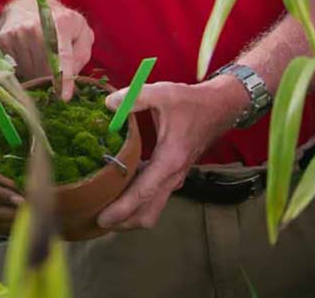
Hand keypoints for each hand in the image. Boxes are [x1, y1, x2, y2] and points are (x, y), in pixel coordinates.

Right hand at [0, 0, 93, 99]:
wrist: (27, 7)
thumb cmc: (59, 23)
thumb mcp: (80, 32)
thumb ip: (81, 54)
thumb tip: (71, 76)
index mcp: (61, 23)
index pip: (62, 55)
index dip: (64, 78)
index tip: (64, 97)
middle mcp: (36, 27)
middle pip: (44, 70)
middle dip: (51, 79)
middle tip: (54, 73)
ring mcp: (17, 33)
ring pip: (29, 72)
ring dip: (36, 74)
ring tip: (39, 59)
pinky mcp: (3, 39)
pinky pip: (15, 68)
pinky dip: (23, 68)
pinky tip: (27, 55)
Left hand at [95, 78, 247, 229]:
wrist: (219, 108)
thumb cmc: (191, 102)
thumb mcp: (163, 93)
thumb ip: (135, 97)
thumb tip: (108, 104)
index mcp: (169, 160)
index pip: (143, 194)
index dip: (121, 209)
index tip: (102, 219)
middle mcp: (173, 176)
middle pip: (147, 213)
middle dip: (123, 222)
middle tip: (95, 219)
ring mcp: (174, 178)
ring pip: (152, 209)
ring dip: (129, 215)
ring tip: (102, 209)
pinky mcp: (173, 176)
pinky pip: (154, 198)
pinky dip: (136, 203)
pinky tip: (117, 192)